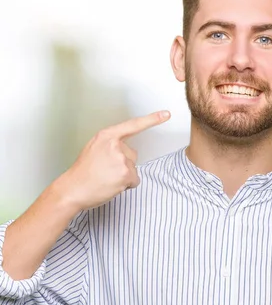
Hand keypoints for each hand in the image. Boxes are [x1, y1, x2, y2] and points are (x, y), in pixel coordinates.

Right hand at [56, 110, 170, 211]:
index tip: (166, 114)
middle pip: (132, 154)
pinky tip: (111, 185)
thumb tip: (124, 148)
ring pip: (133, 168)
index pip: (133, 125)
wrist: (72, 190)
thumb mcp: (93, 149)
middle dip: (123, 164)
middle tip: (104, 171)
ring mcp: (121, 159)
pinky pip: (135, 180)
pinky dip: (126, 185)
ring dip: (123, 176)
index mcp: (106, 136)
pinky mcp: (126, 173)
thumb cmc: (82, 172)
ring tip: (105, 178)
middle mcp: (115, 145)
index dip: (152, 119)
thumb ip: (110, 144)